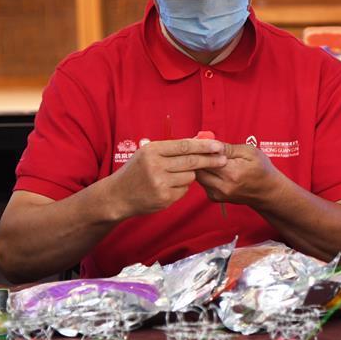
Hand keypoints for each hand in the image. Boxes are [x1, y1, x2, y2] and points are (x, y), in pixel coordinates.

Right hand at [105, 138, 226, 217]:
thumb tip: (200, 140)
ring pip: (190, 177)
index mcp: (152, 150)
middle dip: (210, 160)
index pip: (185, 146)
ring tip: (176, 175)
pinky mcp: (164, 198)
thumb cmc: (137, 171)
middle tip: (223, 159)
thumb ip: (172, 148)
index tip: (218, 145)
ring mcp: (159, 183)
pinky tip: (169, 187)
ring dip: (190, 175)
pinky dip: (182, 187)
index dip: (204, 145)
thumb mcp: (148, 153)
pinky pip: (184, 190)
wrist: (117, 195)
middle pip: (191, 161)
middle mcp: (155, 166)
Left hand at [195, 144, 284, 205]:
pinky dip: (204, 173)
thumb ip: (228, 148)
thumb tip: (210, 143)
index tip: (200, 140)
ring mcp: (218, 194)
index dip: (200, 148)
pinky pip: (202, 182)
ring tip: (207, 155)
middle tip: (200, 146)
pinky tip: (212, 167)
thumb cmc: (262, 169)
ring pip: (198, 176)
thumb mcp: (250, 152)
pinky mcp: (215, 197)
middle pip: (198, 169)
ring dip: (200, 165)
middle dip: (197, 156)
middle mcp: (223, 186)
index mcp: (232, 173)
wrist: (268, 191)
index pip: (206, 159)